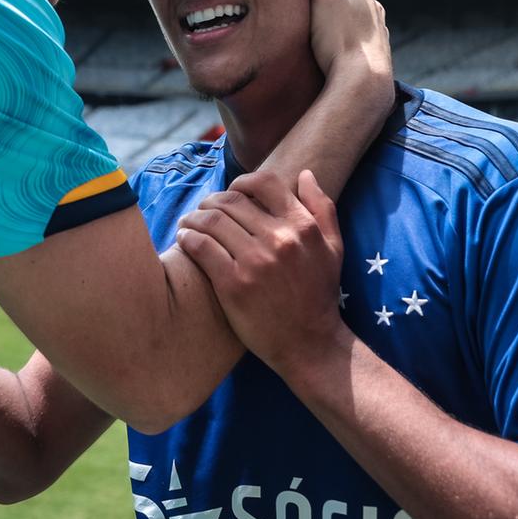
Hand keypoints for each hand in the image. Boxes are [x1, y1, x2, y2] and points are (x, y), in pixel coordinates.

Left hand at [176, 169, 344, 377]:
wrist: (309, 344)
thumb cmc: (319, 296)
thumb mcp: (334, 249)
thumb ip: (322, 208)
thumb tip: (307, 174)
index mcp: (302, 227)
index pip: (264, 183)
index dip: (242, 182)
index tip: (232, 193)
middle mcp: (279, 239)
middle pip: (231, 201)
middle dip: (211, 201)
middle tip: (202, 209)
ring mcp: (255, 261)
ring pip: (212, 221)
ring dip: (194, 217)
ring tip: (188, 223)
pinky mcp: (233, 284)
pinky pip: (201, 247)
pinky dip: (188, 238)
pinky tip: (184, 239)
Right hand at [308, 0, 391, 94]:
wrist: (362, 83)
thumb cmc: (339, 38)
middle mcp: (372, 4)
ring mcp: (376, 27)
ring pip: (354, 14)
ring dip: (338, 15)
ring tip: (318, 25)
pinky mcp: (375, 50)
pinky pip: (358, 36)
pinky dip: (346, 36)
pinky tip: (335, 45)